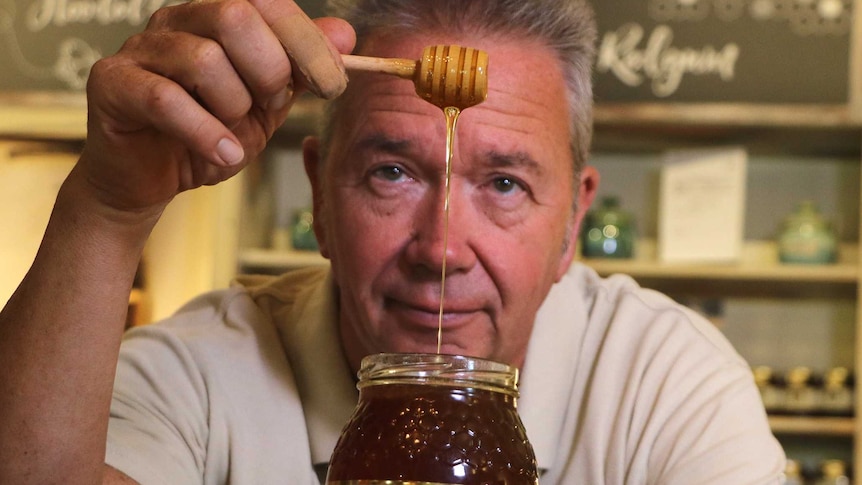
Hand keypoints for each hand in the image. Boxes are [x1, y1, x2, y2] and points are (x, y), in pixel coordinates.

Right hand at [78, 0, 355, 215]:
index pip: (267, 2)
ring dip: (233, 107)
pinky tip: (221, 154)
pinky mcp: (111, 84)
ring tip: (232, 132)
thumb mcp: (268, 104)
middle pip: (234, 16)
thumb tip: (346, 33)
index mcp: (215, 15)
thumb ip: (303, 68)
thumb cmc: (210, 135)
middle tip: (272, 106)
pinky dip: (205, 133)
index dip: (308, 42)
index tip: (334, 83)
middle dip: (270, 71)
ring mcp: (139, 48)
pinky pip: (165, 99)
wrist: (153, 180)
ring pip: (203, 59)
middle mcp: (176, 20)